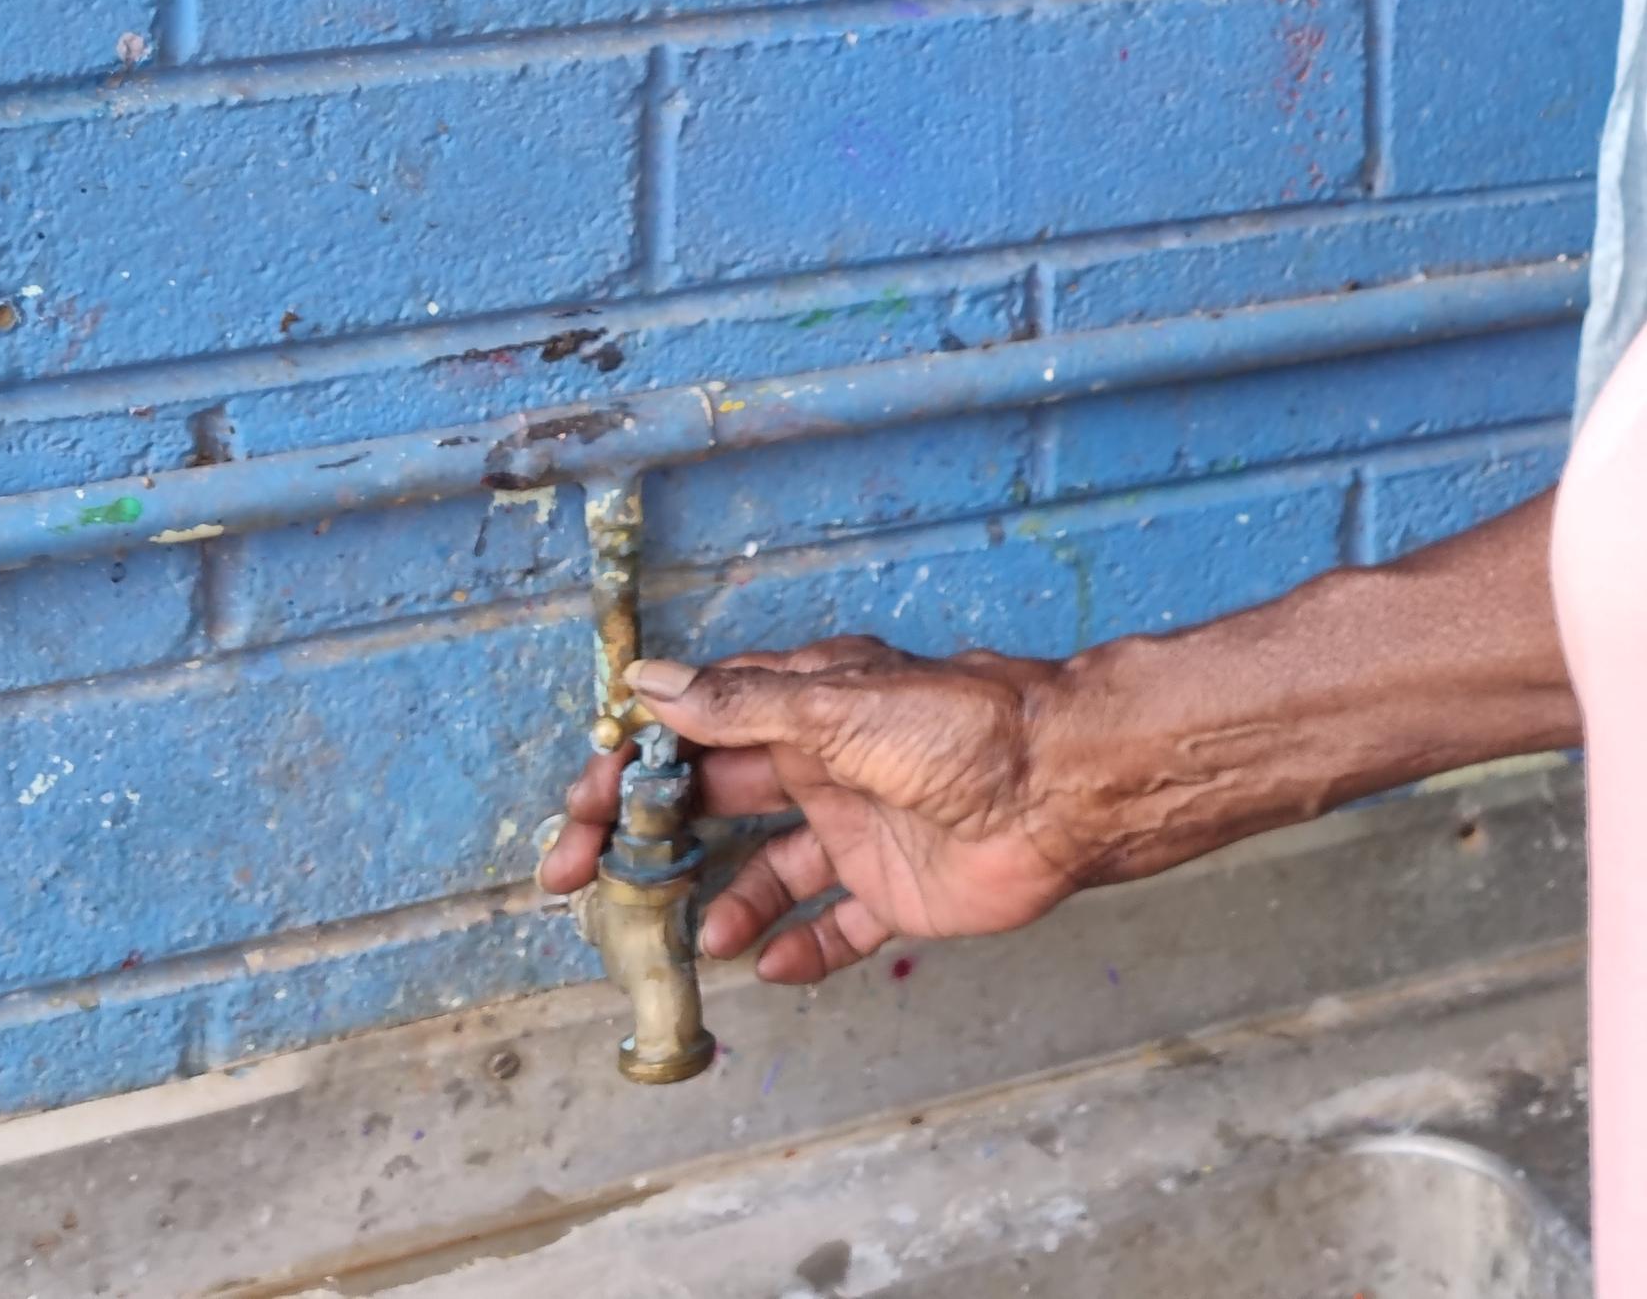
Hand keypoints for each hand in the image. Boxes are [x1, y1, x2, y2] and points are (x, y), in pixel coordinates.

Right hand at [535, 638, 1094, 982]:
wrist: (1068, 787)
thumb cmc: (965, 728)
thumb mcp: (840, 705)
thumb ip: (742, 704)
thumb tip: (649, 680)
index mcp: (806, 709)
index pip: (695, 736)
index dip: (632, 770)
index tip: (579, 810)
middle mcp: (825, 768)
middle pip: (715, 809)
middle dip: (649, 845)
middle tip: (587, 886)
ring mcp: (860, 832)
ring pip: (768, 876)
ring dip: (724, 908)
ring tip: (702, 938)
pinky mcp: (897, 892)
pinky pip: (836, 930)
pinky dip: (801, 951)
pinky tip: (772, 966)